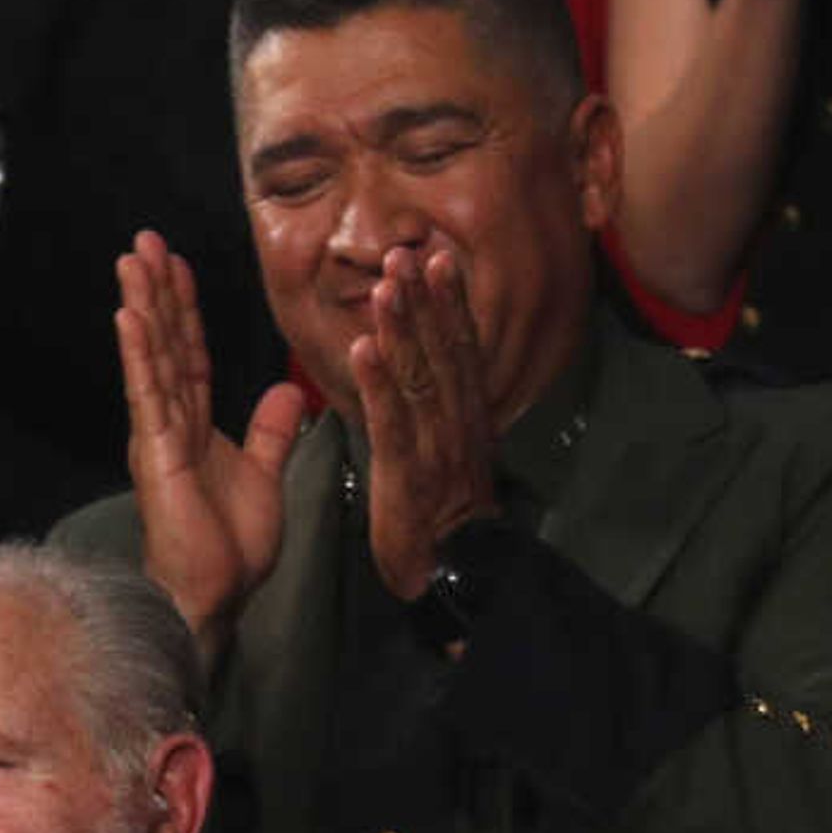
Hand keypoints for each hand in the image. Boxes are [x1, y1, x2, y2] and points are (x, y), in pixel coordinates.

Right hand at [113, 230, 308, 664]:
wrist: (213, 594)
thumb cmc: (228, 548)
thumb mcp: (264, 475)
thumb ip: (272, 432)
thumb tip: (290, 391)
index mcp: (192, 425)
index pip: (188, 353)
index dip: (183, 308)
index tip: (177, 265)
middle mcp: (168, 423)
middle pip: (163, 343)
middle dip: (155, 290)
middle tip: (144, 240)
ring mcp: (157, 435)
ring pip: (151, 357)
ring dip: (142, 305)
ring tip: (132, 259)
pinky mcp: (155, 453)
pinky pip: (147, 394)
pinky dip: (139, 353)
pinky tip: (129, 316)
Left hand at [349, 244, 504, 604]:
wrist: (456, 578)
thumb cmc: (445, 519)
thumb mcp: (449, 457)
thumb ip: (441, 413)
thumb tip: (432, 369)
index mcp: (468, 420)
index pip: (460, 352)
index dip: (451, 306)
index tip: (439, 260)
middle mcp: (459, 428)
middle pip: (442, 354)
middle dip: (425, 302)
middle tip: (406, 254)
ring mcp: (437, 451)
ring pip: (419, 380)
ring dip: (402, 329)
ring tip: (386, 285)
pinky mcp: (409, 478)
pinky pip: (392, 424)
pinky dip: (378, 383)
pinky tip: (363, 348)